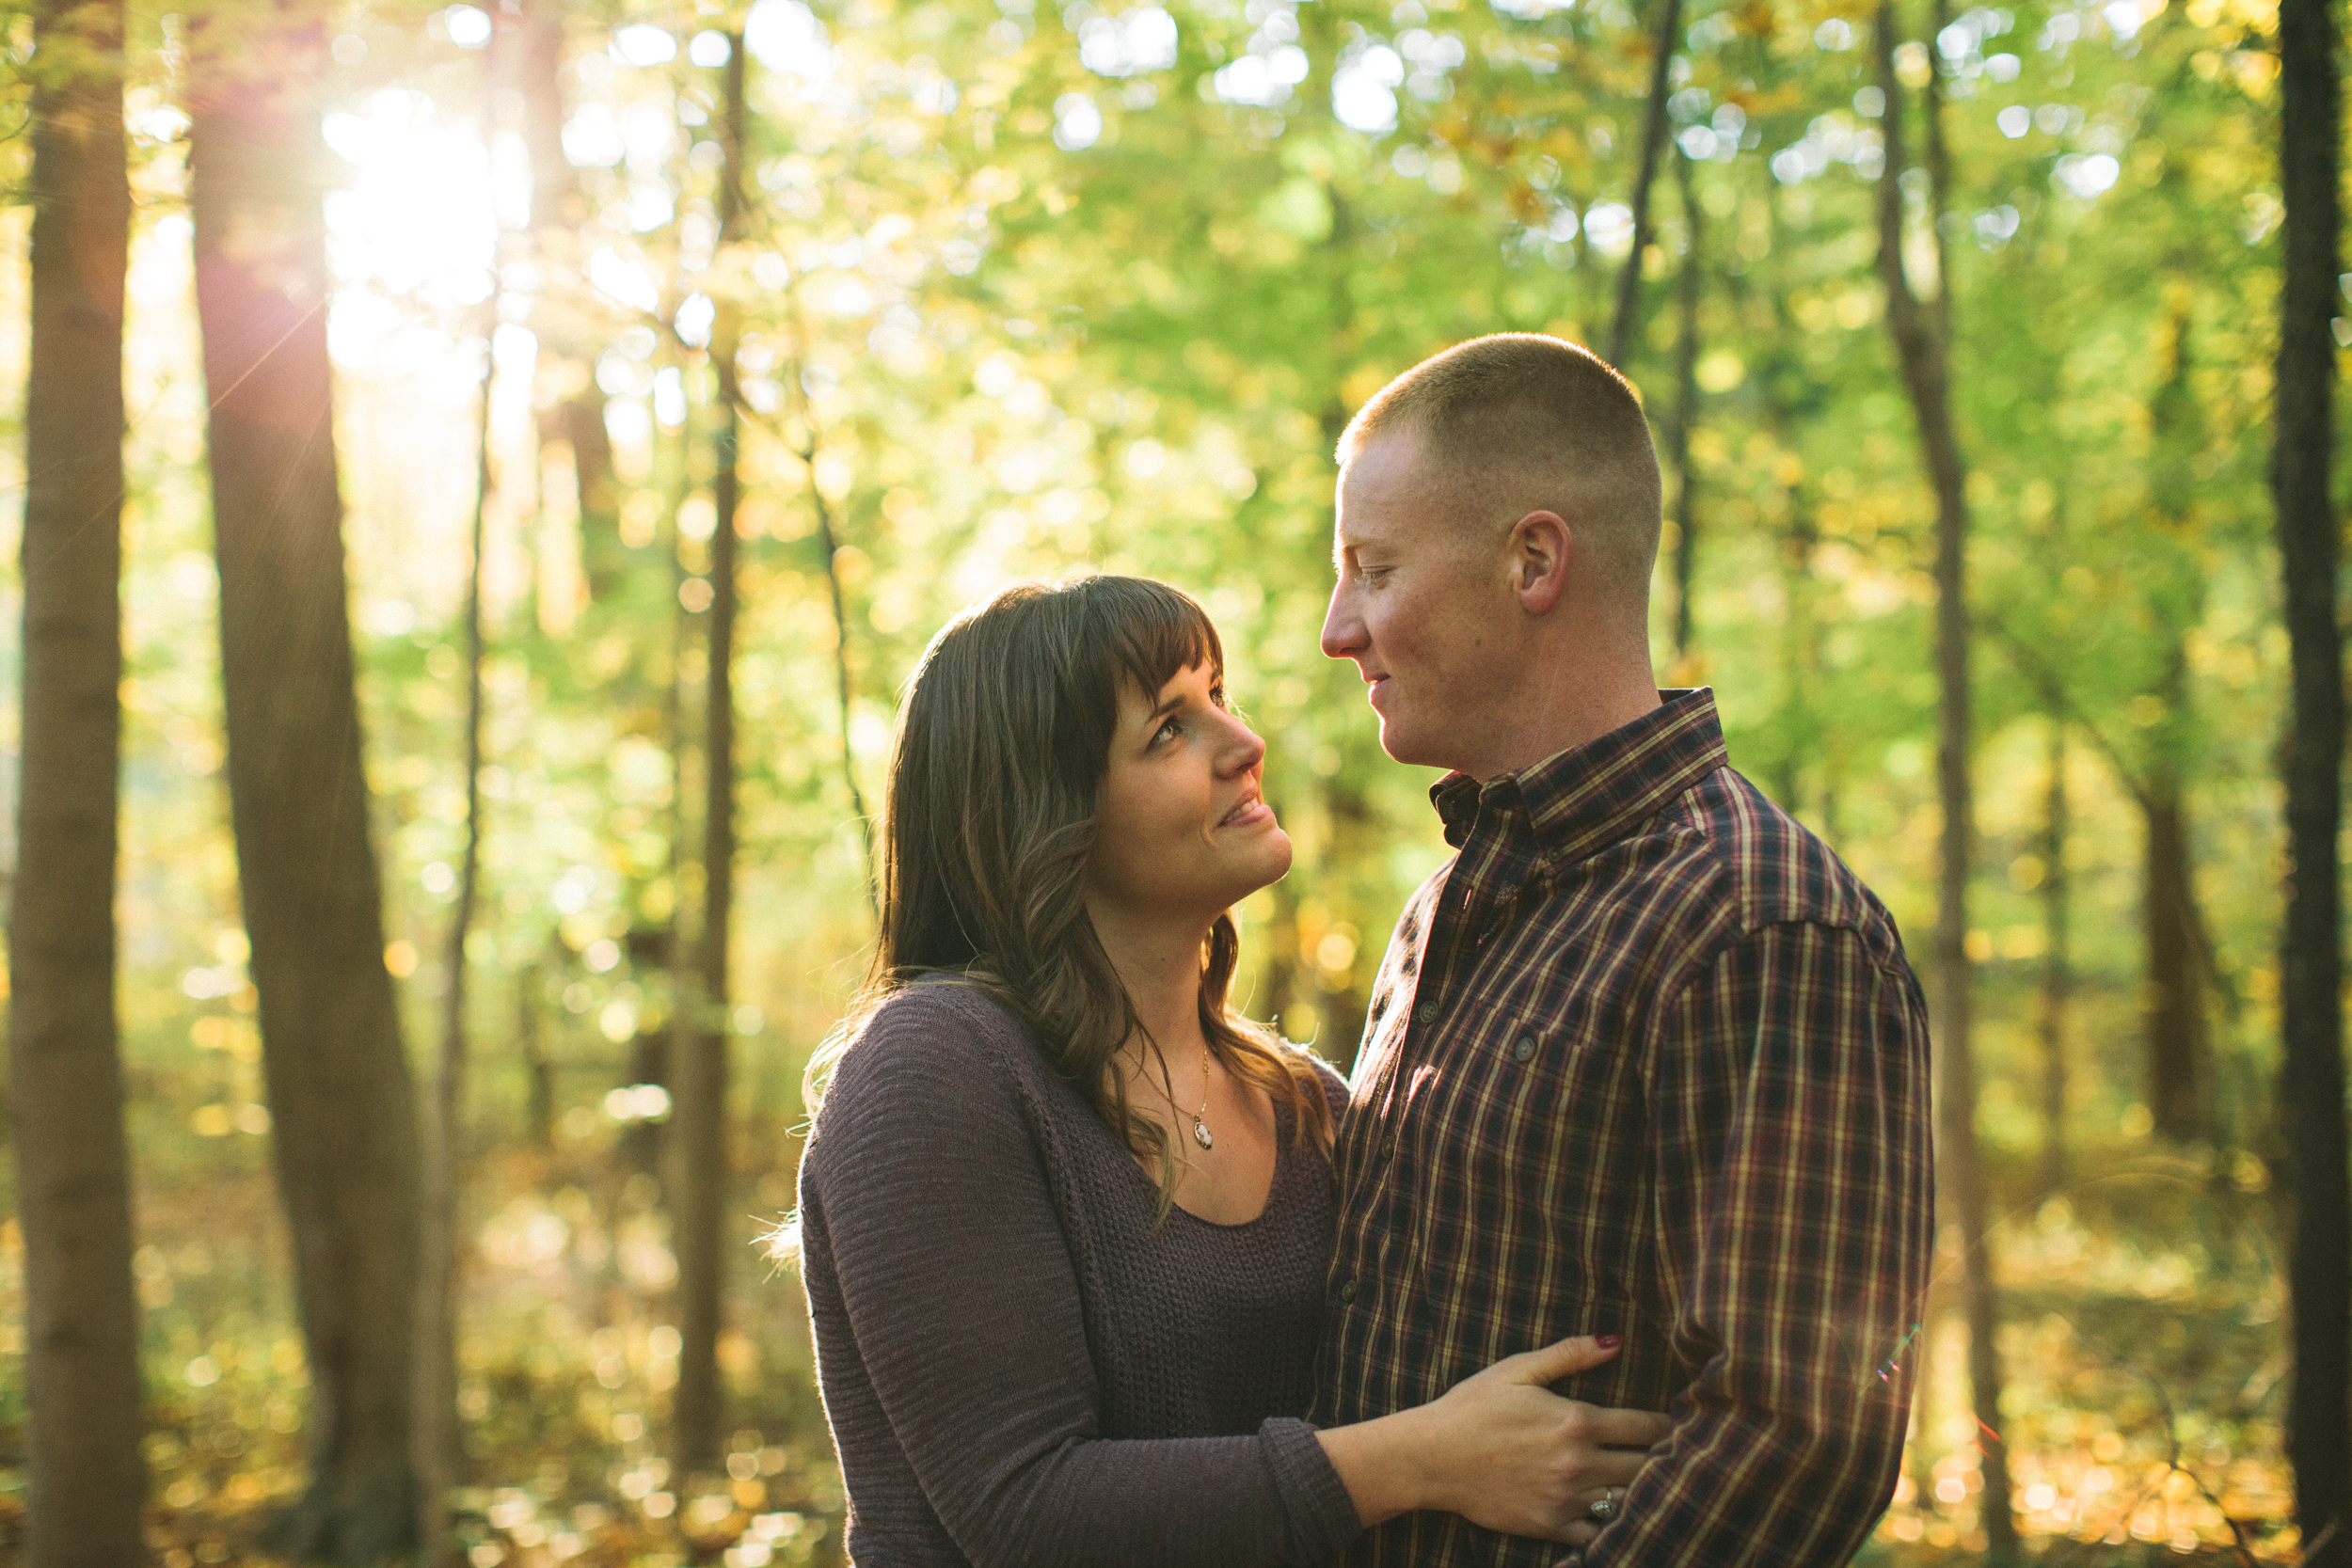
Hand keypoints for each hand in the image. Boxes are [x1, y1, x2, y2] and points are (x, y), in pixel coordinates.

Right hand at [1412, 1335, 1669, 1542]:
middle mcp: (1578, 1463)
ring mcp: (1566, 1499)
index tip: (1680, 1425)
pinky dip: (1614, 1525)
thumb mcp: (1517, 1370)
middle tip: (1677, 1456)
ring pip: (1628, 1500)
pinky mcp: (1550, 1525)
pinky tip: (1619, 1513)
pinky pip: (1599, 1533)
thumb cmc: (1473, 1407)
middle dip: (1666, 1459)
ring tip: (1655, 1482)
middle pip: (1647, 1467)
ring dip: (1644, 1491)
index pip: (1646, 1427)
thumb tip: (1615, 1341)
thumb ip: (1570, 1355)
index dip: (1669, 1426)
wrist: (1432, 1457)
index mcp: (1576, 1421)